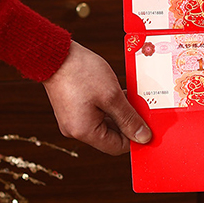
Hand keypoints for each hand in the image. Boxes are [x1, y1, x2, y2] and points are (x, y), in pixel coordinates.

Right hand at [43, 40, 151, 154]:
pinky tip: (117, 90)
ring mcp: (72, 119)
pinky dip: (107, 104)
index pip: (117, 147)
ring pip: (104, 122)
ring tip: (131, 95)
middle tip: (142, 105)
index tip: (149, 124)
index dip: (135, 137)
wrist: (54, 55)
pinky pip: (95, 113)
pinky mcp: (72, 108)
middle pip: (110, 135)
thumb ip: (128, 118)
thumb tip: (143, 138)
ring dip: (119, 110)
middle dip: (127, 121)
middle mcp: (76, 130)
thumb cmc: (82, 73)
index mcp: (85, 132)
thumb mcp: (112, 95)